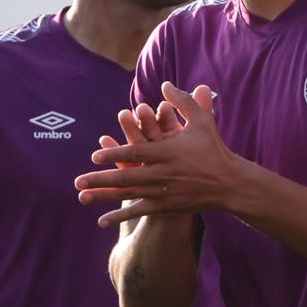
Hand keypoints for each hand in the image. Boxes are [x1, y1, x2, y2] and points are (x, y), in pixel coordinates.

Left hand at [79, 84, 236, 224]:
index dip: (114, 153)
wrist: (229, 183)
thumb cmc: (214, 148)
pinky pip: (139, 211)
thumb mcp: (202, 120)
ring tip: (82, 198)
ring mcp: (163, 192)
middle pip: (126, 176)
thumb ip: (184, 101)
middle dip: (100, 179)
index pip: (136, 152)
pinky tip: (101, 221)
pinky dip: (119, 216)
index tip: (94, 155)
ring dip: (103, 196)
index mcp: (168, 151)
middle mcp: (163, 173)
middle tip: (77, 181)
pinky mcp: (166, 206)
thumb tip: (165, 85)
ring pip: (128, 195)